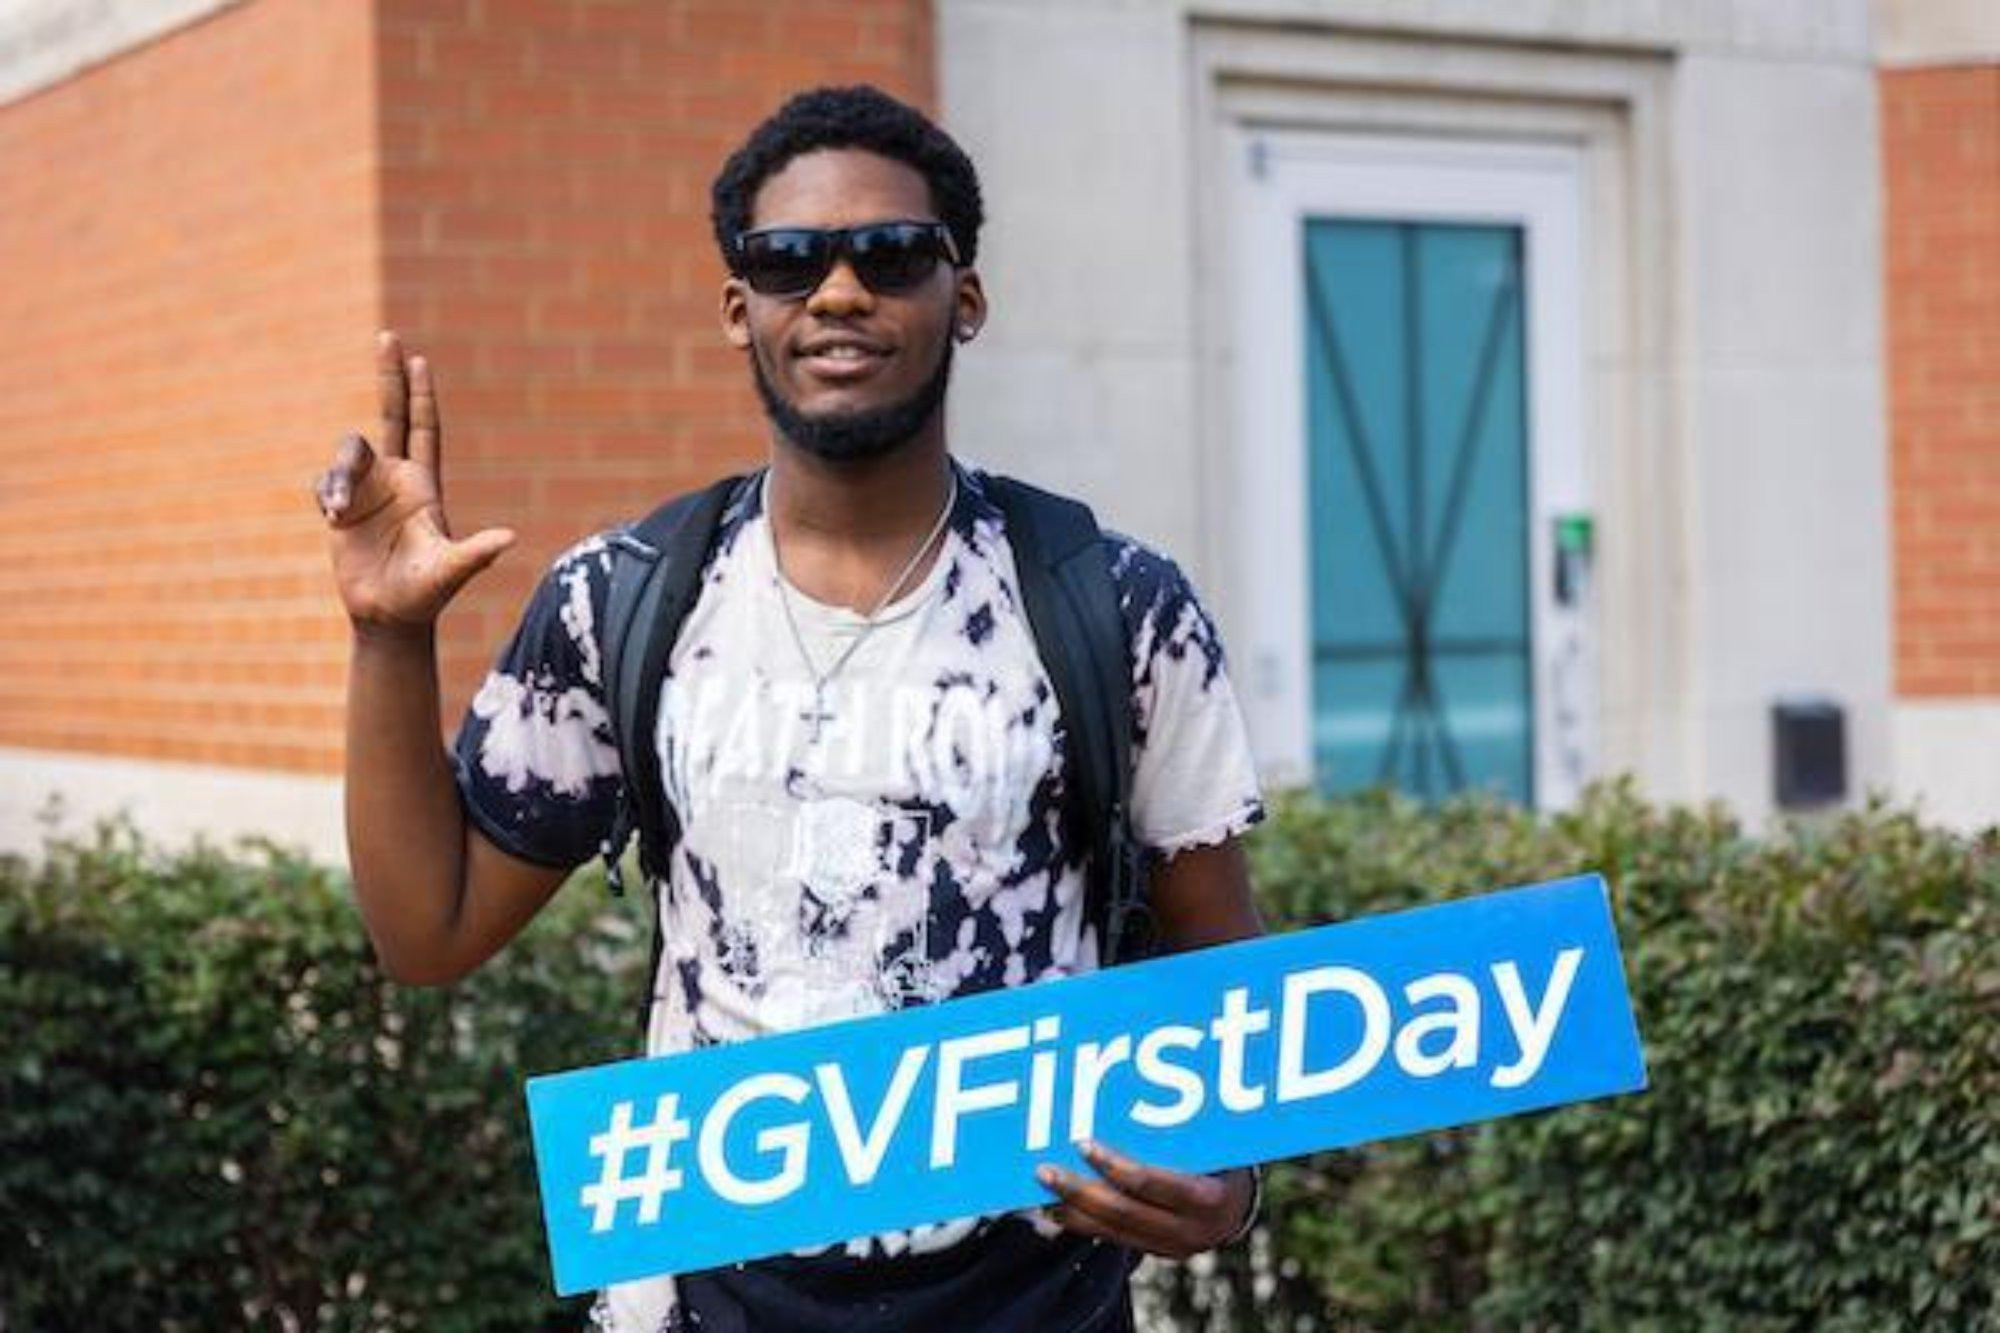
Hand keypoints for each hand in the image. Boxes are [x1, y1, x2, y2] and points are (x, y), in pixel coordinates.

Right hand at [312, 331, 515, 636]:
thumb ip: (476, 554)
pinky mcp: (340, 509)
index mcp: (424, 485)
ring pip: (347, 454)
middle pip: (391, 415)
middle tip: (388, 336)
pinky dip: (325, 492)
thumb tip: (509, 539)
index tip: (418, 358)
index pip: (424, 428)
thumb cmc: (426, 595)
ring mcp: (367, 492)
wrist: (390, 617)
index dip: (422, 394)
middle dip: (389, 377)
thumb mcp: (451, 572)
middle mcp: (396, 480)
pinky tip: (332, 518)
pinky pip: (324, 483)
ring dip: (339, 476)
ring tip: (337, 510)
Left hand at [1036, 1140, 1254, 1260]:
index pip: (1152, 1183)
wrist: (1243, 1205)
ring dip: (1074, 1212)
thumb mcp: (1214, 1140)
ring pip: (1114, 1232)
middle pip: (1124, 1212)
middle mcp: (1192, 1230)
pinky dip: (1085, 1224)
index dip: (1114, 1165)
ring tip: (1043, 1195)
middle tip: (1045, 1170)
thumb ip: (1183, 1127)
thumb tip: (1135, 1087)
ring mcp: (1175, 1247)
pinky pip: (1117, 1240)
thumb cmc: (1225, 1156)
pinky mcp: (1159, 1253)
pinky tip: (1060, 1210)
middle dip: (1081, 1191)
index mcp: (1208, 1197)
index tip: (1082, 1144)